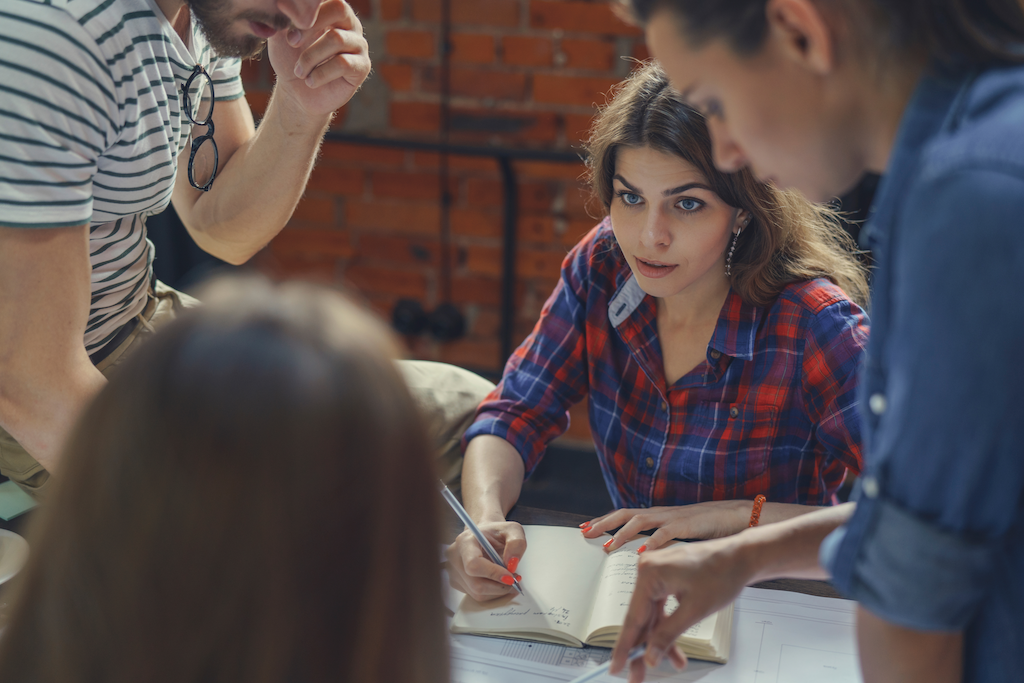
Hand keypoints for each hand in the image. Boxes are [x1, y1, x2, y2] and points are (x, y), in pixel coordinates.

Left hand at [267, 0, 369, 120]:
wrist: (297, 94)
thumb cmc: (290, 60)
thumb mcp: (280, 35)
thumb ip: (283, 17)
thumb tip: (282, 3)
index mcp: (331, 10)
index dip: (306, 10)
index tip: (287, 30)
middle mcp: (350, 24)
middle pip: (339, 9)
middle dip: (310, 26)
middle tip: (292, 43)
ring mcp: (359, 44)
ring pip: (337, 38)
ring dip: (310, 56)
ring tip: (299, 71)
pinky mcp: (362, 66)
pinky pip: (343, 63)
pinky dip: (320, 74)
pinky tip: (311, 82)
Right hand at [445, 519, 526, 601]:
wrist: (485, 536)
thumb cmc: (496, 533)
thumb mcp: (512, 530)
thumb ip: (516, 543)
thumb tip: (512, 564)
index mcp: (464, 542)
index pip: (473, 564)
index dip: (493, 573)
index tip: (510, 576)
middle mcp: (455, 558)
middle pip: (476, 584)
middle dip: (500, 585)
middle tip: (515, 579)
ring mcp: (454, 573)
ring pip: (478, 593)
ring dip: (498, 590)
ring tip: (508, 578)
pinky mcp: (457, 583)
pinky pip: (477, 596)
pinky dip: (492, 592)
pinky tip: (498, 581)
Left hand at [581, 501, 750, 551]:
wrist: (738, 517)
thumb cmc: (710, 528)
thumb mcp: (681, 535)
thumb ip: (663, 542)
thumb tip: (645, 555)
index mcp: (659, 516)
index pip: (625, 515)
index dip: (605, 521)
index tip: (586, 528)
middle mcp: (662, 514)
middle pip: (626, 514)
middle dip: (604, 523)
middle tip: (586, 533)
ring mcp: (674, 518)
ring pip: (641, 520)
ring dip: (623, 533)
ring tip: (609, 546)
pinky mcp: (688, 525)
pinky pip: (667, 533)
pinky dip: (653, 543)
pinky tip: (642, 554)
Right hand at [610, 535, 754, 682]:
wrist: (741, 556)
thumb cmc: (722, 574)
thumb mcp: (694, 611)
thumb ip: (668, 635)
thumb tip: (650, 656)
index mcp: (649, 573)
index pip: (633, 618)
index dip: (624, 647)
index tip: (616, 668)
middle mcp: (647, 570)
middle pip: (641, 618)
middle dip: (644, 648)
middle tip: (638, 676)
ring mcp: (656, 572)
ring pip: (652, 615)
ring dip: (661, 640)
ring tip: (674, 662)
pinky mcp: (665, 576)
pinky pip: (661, 606)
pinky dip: (668, 625)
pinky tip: (675, 646)